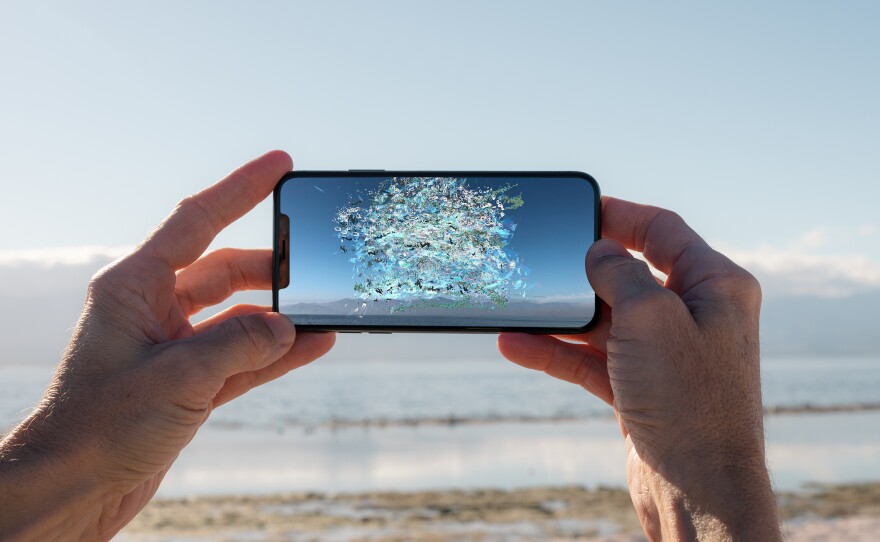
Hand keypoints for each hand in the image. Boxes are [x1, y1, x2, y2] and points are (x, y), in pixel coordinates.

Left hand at [0, 151, 334, 539]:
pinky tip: (312, 345)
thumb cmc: (99, 426)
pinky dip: (275, 353)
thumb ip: (239, 344)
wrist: (73, 489)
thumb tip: (288, 326)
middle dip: (270, 268)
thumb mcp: (176, 378)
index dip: (241, 188)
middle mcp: (153, 309)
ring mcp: (173, 347)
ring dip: (278, 317)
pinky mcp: (188, 383)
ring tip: (321, 311)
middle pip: (224, 270)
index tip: (281, 164)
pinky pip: (242, 357)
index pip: (196, 221)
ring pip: (237, 316)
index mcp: (134, 288)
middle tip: (313, 264)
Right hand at [498, 197, 779, 540]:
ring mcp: (665, 354)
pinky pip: (592, 358)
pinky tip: (516, 345)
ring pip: (603, 320)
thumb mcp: (650, 317)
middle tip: (541, 260)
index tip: (579, 209)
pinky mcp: (640, 387)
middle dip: (580, 271)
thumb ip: (618, 272)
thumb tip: (597, 251)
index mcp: (715, 285)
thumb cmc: (688, 399)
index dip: (620, 215)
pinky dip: (557, 351)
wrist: (698, 488)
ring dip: (559, 317)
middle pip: (627, 274)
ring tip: (515, 308)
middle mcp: (694, 315)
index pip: (663, 231)